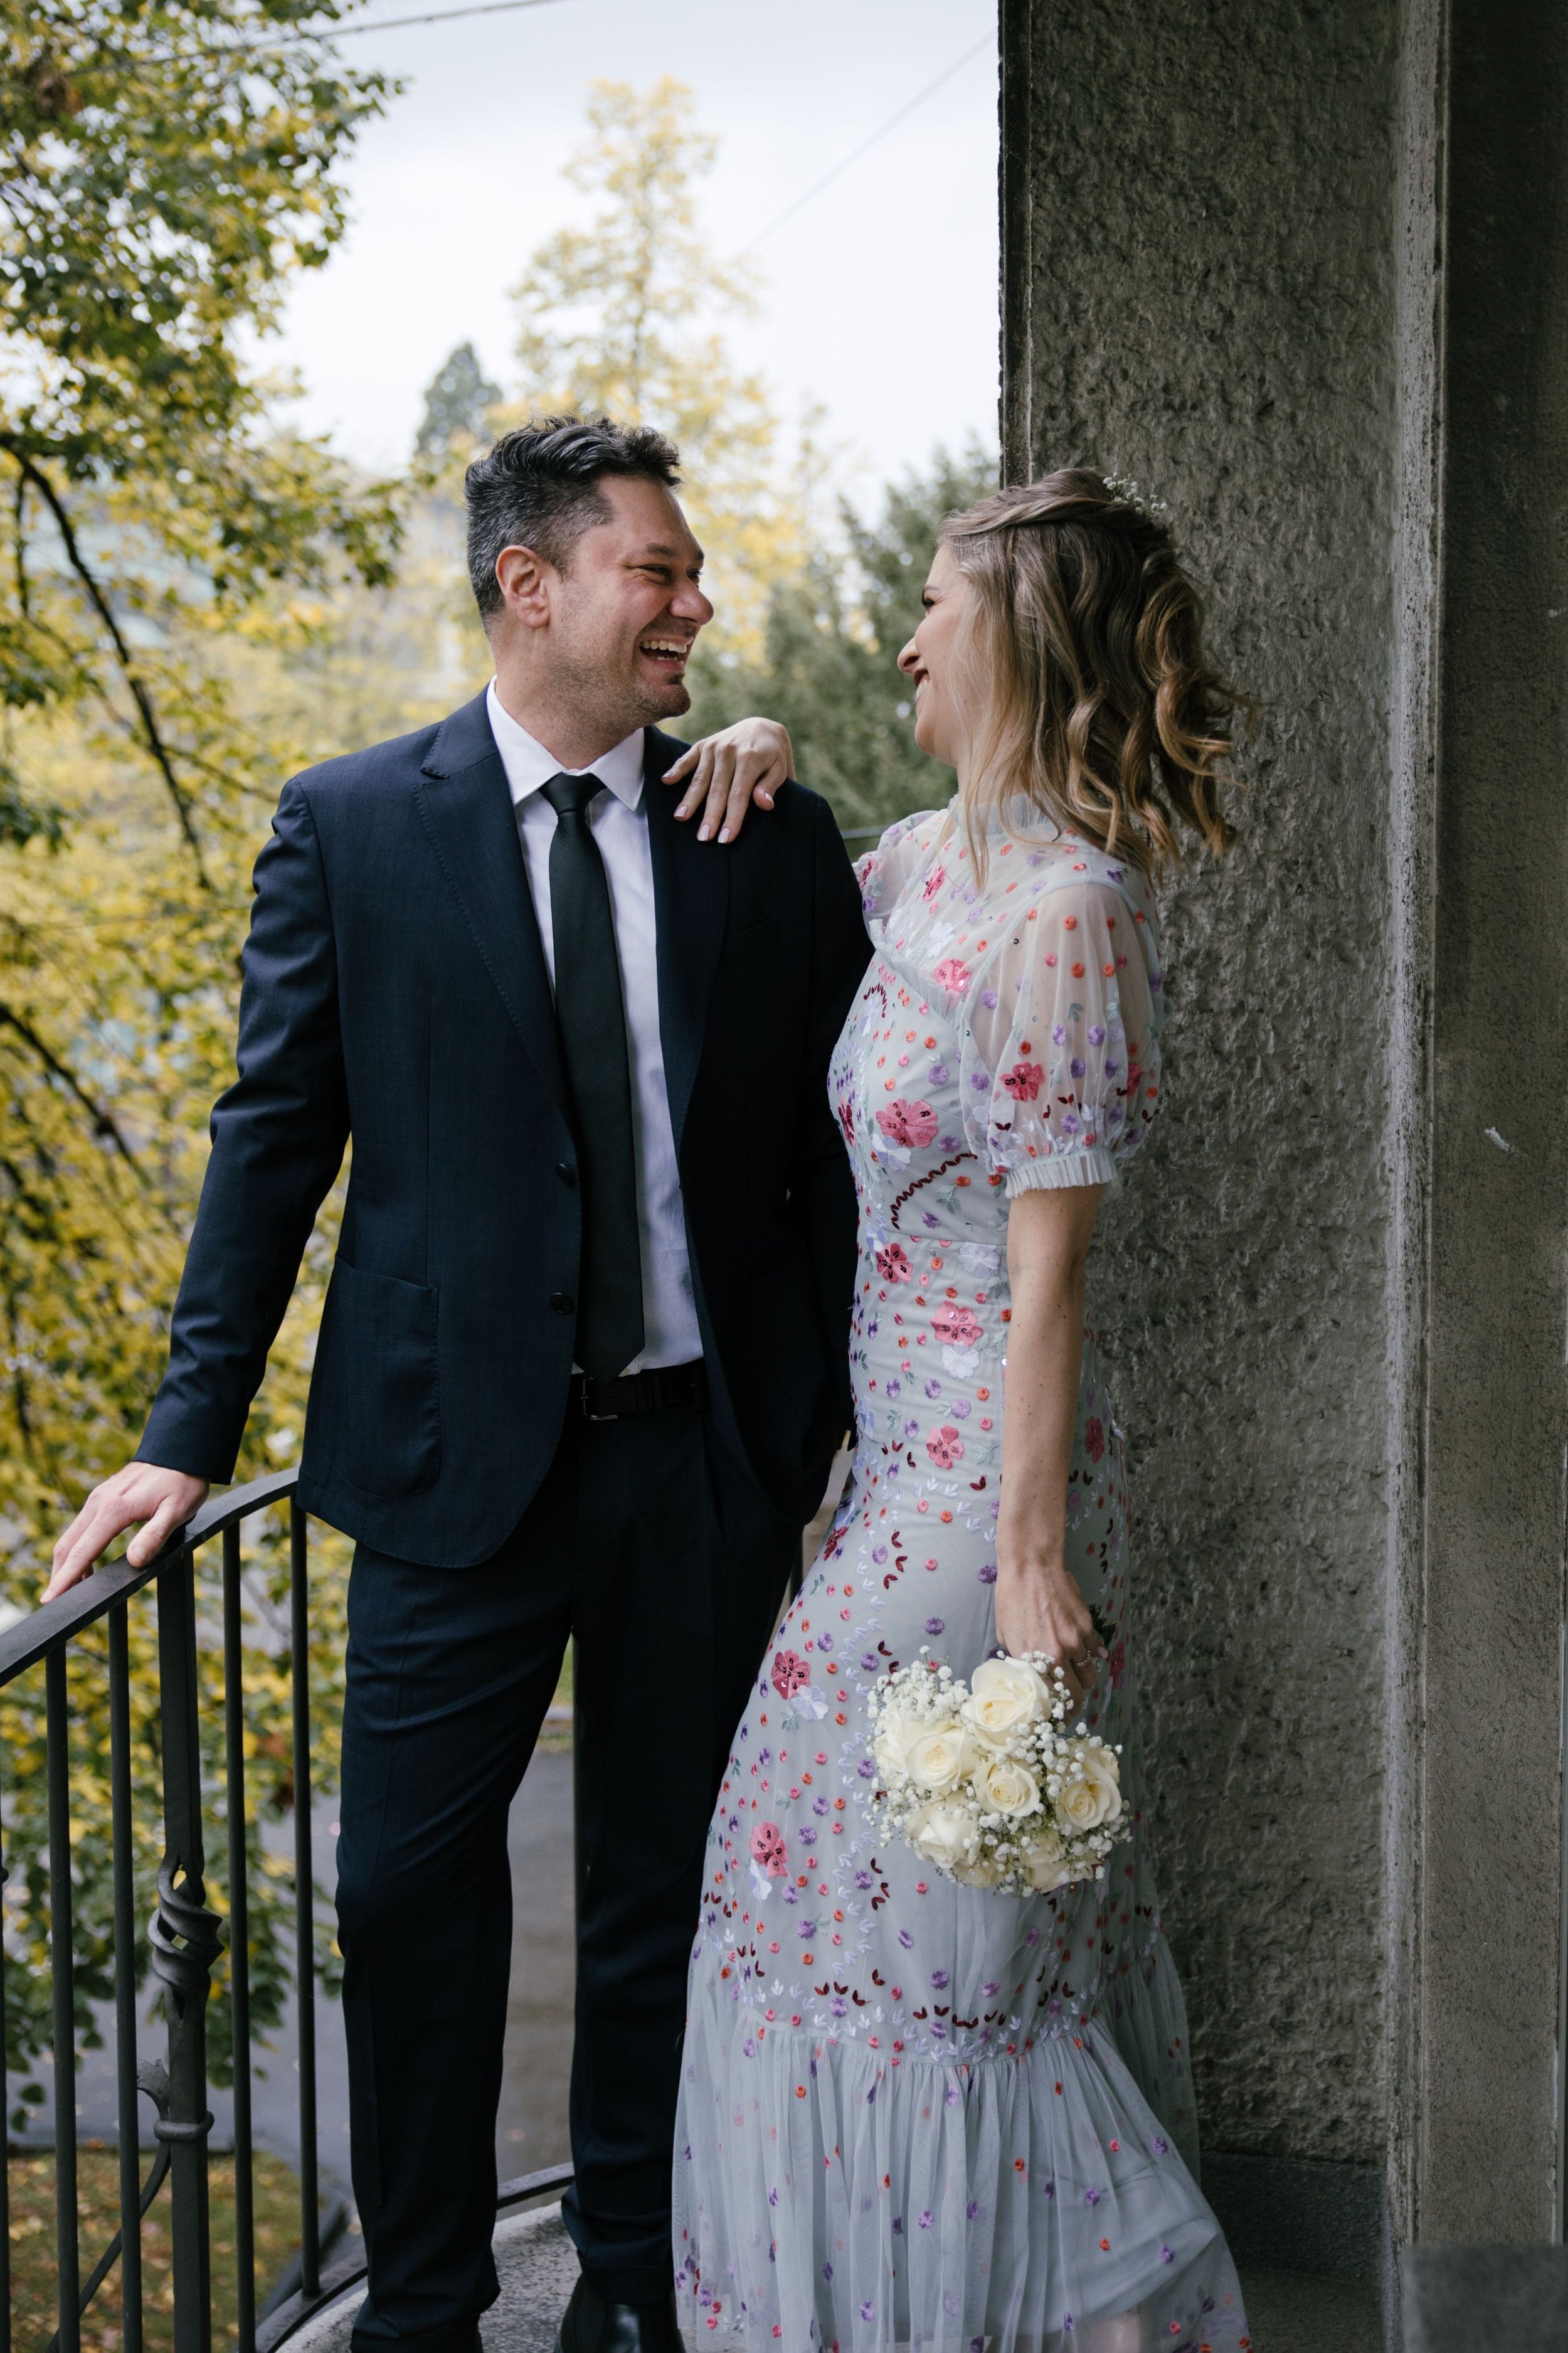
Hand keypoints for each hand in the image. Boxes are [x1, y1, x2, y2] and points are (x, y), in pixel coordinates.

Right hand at [47, 1462, 209, 1602]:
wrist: (180, 1451)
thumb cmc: (182, 1483)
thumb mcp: (177, 1512)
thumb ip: (154, 1536)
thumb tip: (134, 1561)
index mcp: (114, 1509)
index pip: (83, 1551)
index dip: (65, 1578)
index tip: (50, 1599)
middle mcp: (99, 1502)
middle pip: (68, 1545)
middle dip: (59, 1575)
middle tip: (53, 1603)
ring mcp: (98, 1498)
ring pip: (72, 1535)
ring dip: (66, 1563)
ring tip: (69, 1590)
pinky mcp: (102, 1496)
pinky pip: (81, 1527)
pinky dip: (77, 1548)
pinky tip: (87, 1564)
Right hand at [664, 717, 793, 842]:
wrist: (762, 726)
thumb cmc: (773, 755)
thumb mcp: (780, 768)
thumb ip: (771, 785)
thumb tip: (764, 804)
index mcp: (750, 758)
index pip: (739, 795)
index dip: (732, 818)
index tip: (726, 839)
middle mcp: (729, 751)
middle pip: (717, 790)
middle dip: (710, 815)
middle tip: (703, 837)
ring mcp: (714, 747)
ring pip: (700, 778)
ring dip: (690, 799)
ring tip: (681, 818)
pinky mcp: (703, 745)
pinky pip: (688, 758)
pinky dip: (676, 769)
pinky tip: (666, 781)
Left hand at [993, 1560, 1105, 1713]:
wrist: (1032, 1565)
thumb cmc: (1011, 1595)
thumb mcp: (1006, 1632)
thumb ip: (1019, 1654)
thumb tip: (1025, 1666)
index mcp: (1032, 1659)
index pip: (1050, 1699)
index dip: (1056, 1713)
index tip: (1057, 1717)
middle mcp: (1057, 1654)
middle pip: (1076, 1693)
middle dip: (1074, 1704)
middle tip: (1070, 1705)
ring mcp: (1076, 1640)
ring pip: (1090, 1674)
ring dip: (1085, 1680)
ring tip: (1078, 1678)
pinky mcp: (1087, 1626)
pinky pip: (1096, 1650)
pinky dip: (1094, 1656)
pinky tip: (1089, 1655)